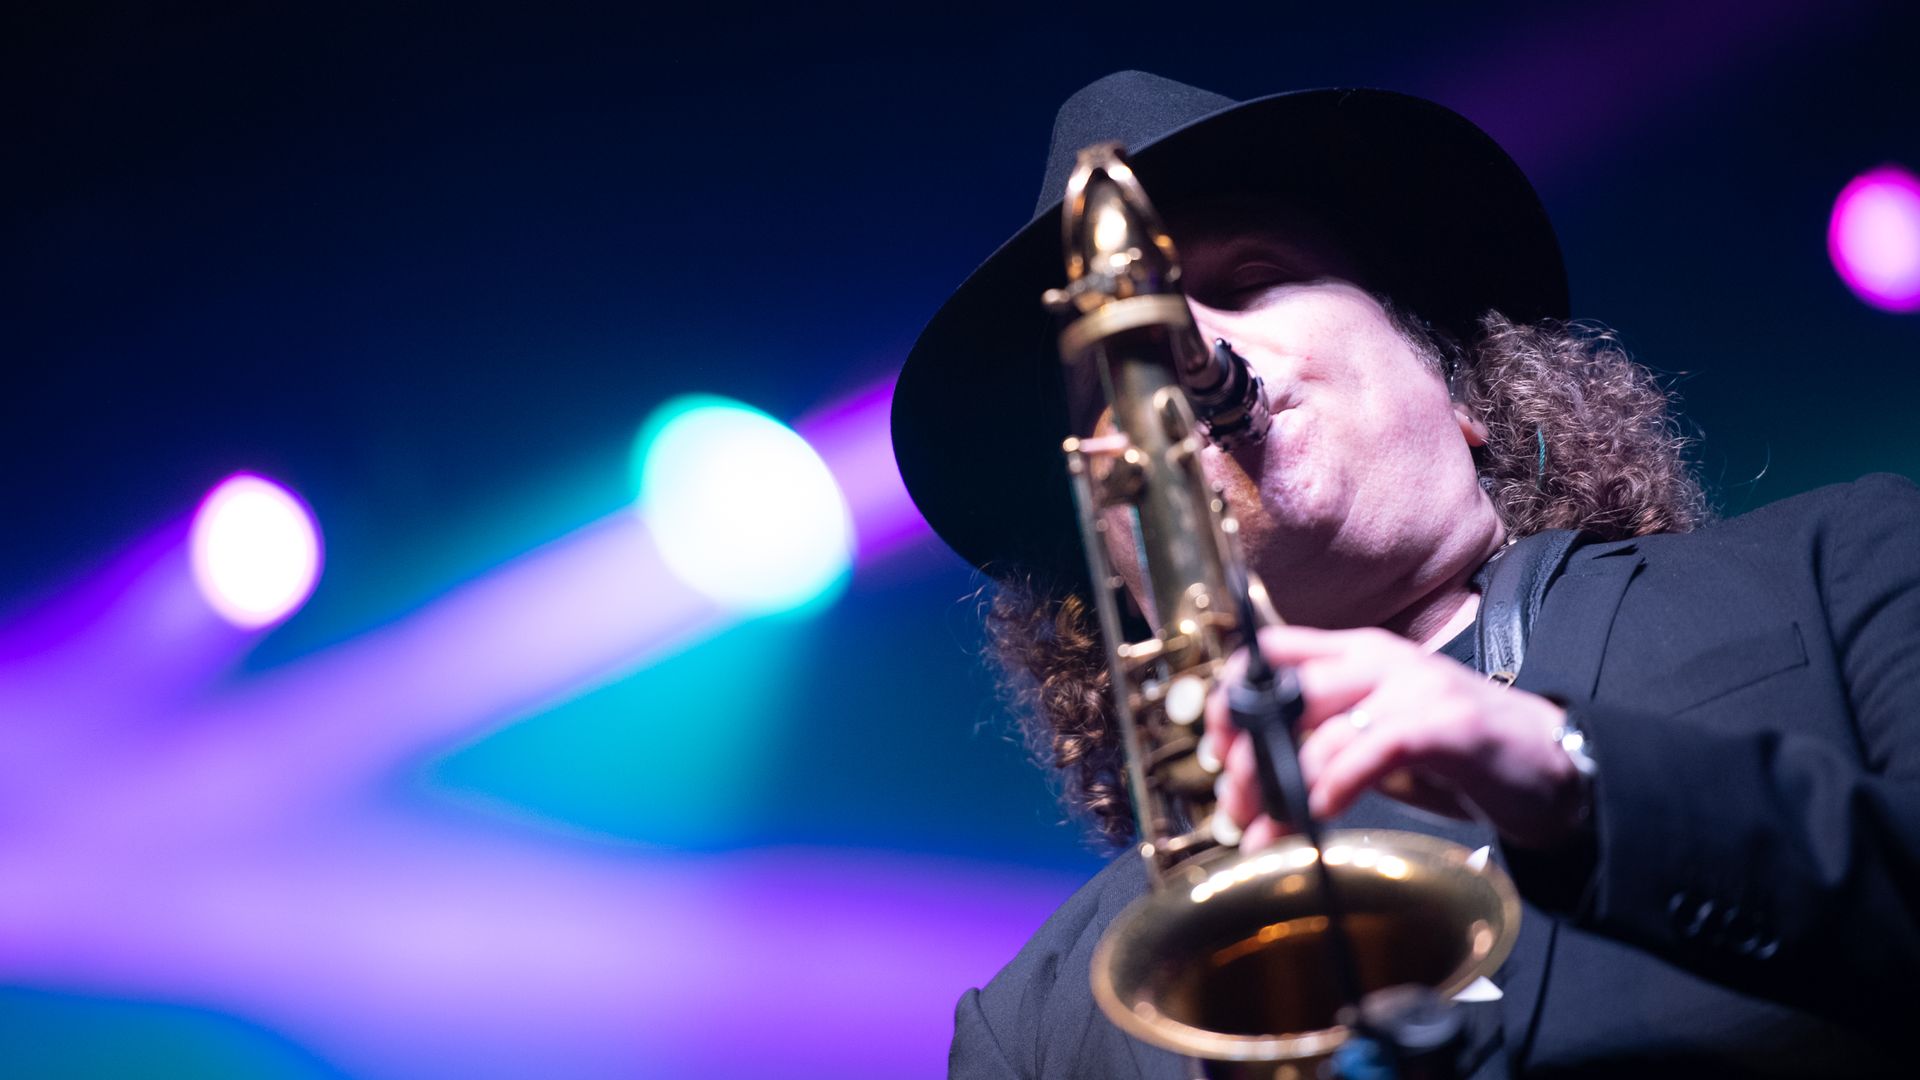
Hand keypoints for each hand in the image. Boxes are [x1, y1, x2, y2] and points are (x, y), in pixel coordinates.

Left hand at [1204, 624, 1584, 850]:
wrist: (1552, 767)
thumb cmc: (1457, 755)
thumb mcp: (1377, 735)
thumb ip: (1323, 741)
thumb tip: (1252, 783)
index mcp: (1357, 654)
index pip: (1271, 651)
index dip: (1230, 694)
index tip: (1216, 747)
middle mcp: (1380, 660)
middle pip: (1284, 691)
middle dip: (1246, 751)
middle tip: (1235, 805)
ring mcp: (1416, 687)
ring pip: (1320, 728)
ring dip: (1283, 786)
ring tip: (1266, 831)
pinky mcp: (1449, 723)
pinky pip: (1375, 748)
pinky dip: (1337, 781)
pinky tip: (1320, 812)